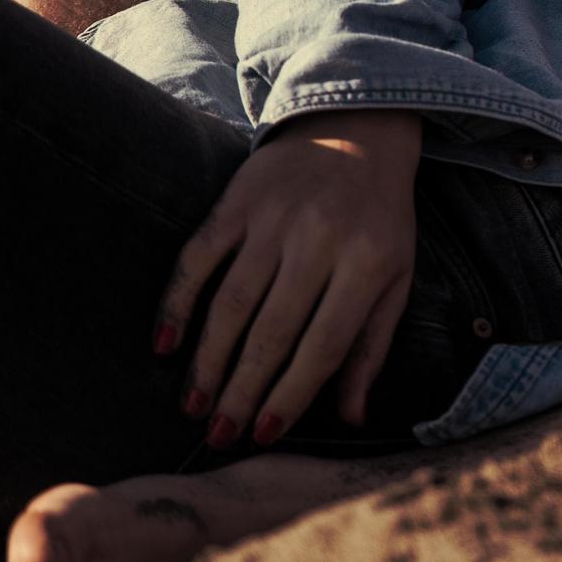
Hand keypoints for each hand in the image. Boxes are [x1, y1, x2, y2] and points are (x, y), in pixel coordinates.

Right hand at [161, 109, 422, 443]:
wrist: (361, 128)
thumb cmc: (381, 218)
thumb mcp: (396, 275)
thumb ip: (371, 345)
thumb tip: (351, 417)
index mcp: (368, 262)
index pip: (324, 345)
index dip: (292, 394)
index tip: (264, 433)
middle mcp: (321, 240)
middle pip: (273, 331)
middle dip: (242, 390)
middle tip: (219, 433)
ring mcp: (275, 219)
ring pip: (232, 303)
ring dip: (208, 360)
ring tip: (194, 404)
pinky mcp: (238, 200)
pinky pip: (199, 258)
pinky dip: (178, 303)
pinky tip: (165, 346)